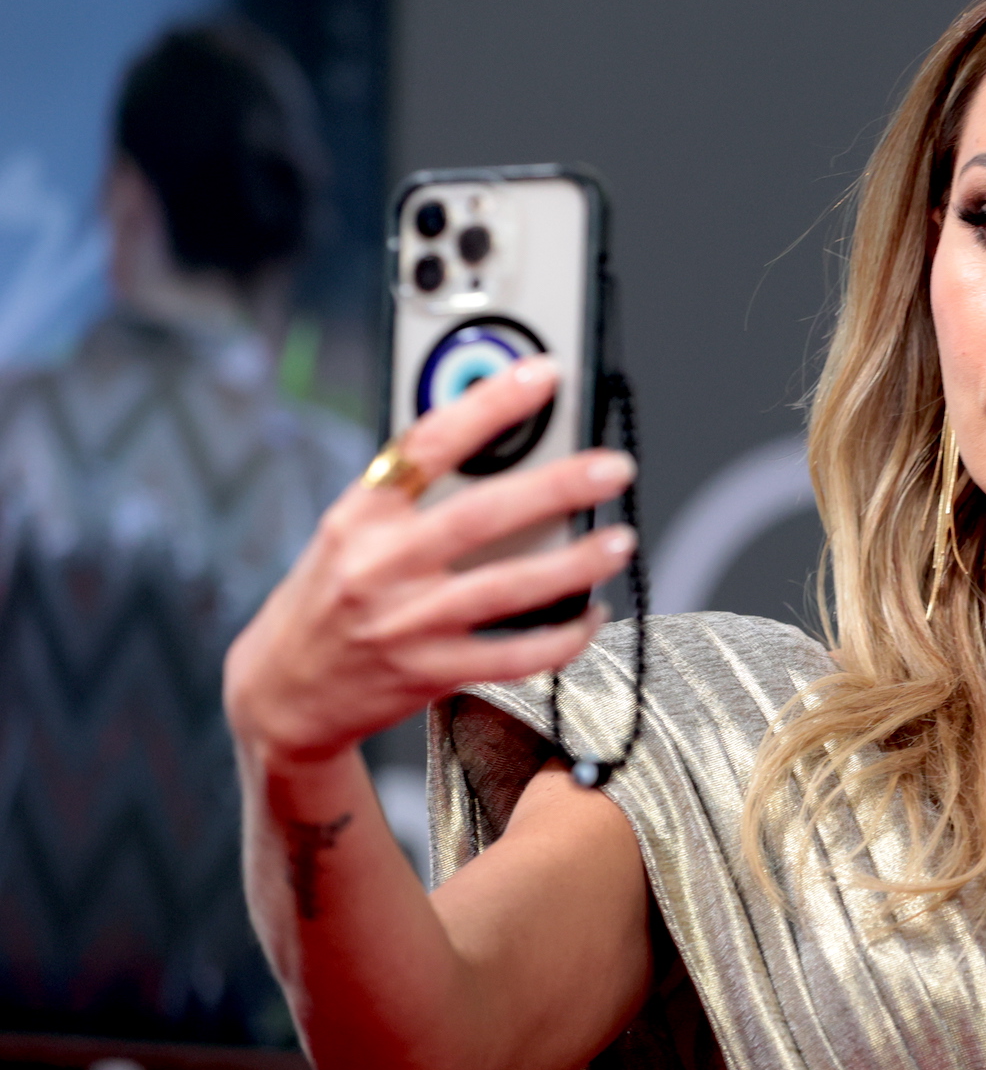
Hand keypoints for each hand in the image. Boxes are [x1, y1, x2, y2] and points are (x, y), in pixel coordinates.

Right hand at [224, 358, 636, 770]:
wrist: (281, 692)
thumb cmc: (328, 599)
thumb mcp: (350, 532)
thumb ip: (411, 495)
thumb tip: (500, 450)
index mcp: (360, 516)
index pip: (428, 445)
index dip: (490, 405)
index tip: (542, 376)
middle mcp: (380, 566)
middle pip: (483, 516)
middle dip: (558, 487)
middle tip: (611, 468)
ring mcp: (406, 624)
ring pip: (508, 588)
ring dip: (575, 565)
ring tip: (619, 542)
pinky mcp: (428, 674)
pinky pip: (512, 656)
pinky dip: (562, 637)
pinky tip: (589, 615)